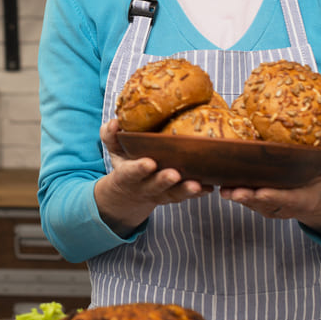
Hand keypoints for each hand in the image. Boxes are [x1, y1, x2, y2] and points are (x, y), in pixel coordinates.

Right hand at [95, 118, 212, 235]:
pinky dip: (198, 193)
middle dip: (164, 181)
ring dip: (185, 190)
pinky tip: (210, 187)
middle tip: (174, 174)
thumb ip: (110, 135)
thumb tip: (114, 123)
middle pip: (154, 186)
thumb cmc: (125, 161)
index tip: (149, 163)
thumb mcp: (113, 149)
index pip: (130, 173)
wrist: (129, 191)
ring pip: (173, 194)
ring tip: (197, 184)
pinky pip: (187, 196)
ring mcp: (161, 193)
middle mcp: (144, 187)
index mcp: (127, 175)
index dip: (139, 169)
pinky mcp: (175, 195)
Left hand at [218, 137, 320, 237]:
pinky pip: (239, 197)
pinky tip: (216, 180)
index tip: (260, 192)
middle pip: (260, 204)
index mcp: (299, 199)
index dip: (272, 197)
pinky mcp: (252, 202)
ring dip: (233, 195)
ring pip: (247, 202)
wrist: (310, 200)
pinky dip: (229, 190)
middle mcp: (279, 206)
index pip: (285, 199)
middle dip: (246, 198)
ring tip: (221, 186)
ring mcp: (264, 206)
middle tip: (232, 191)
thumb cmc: (320, 181)